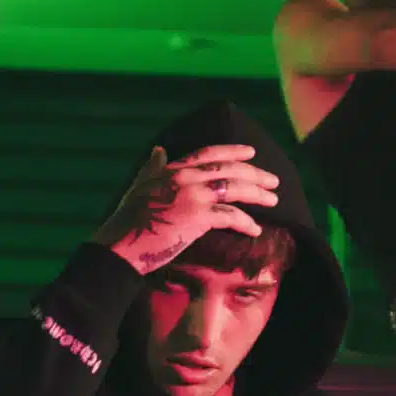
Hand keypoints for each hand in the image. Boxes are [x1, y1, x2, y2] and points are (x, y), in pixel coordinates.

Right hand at [93, 144, 279, 274]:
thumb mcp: (141, 186)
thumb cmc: (130, 221)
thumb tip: (159, 150)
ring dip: (258, 195)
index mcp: (172, 169)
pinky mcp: (198, 216)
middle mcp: (185, 177)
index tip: (252, 152)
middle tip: (274, 181)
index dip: (233, 151)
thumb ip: (153, 167)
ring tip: (274, 201)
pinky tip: (256, 230)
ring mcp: (193, 195)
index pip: (209, 153)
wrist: (122, 245)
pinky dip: (246, 223)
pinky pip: (231, 216)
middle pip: (229, 170)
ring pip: (235, 189)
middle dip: (256, 174)